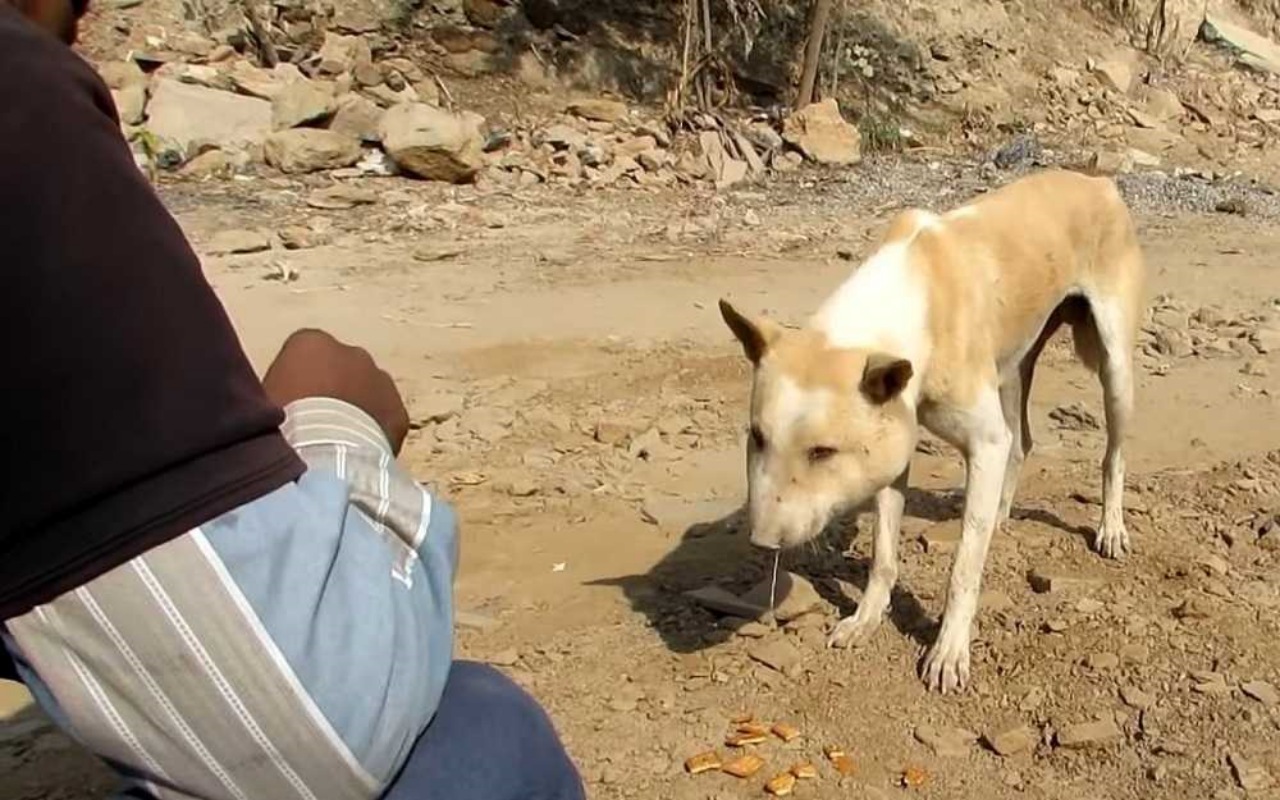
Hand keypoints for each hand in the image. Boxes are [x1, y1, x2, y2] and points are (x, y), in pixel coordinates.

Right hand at [262, 329, 409, 454]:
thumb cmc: (283, 423)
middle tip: (317, 423)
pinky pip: (386, 418)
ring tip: (339, 440)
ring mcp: (381, 380)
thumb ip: (276, 388)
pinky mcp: (399, 411)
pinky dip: (377, 429)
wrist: (323, 453)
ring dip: (358, 408)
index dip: (296, 381)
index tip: (290, 405)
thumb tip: (276, 399)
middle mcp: (351, 352)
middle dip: (333, 390)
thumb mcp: (263, 399)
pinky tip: (359, 451)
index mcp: (311, 343)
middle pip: (341, 369)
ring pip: (368, 392)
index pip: (302, 355)